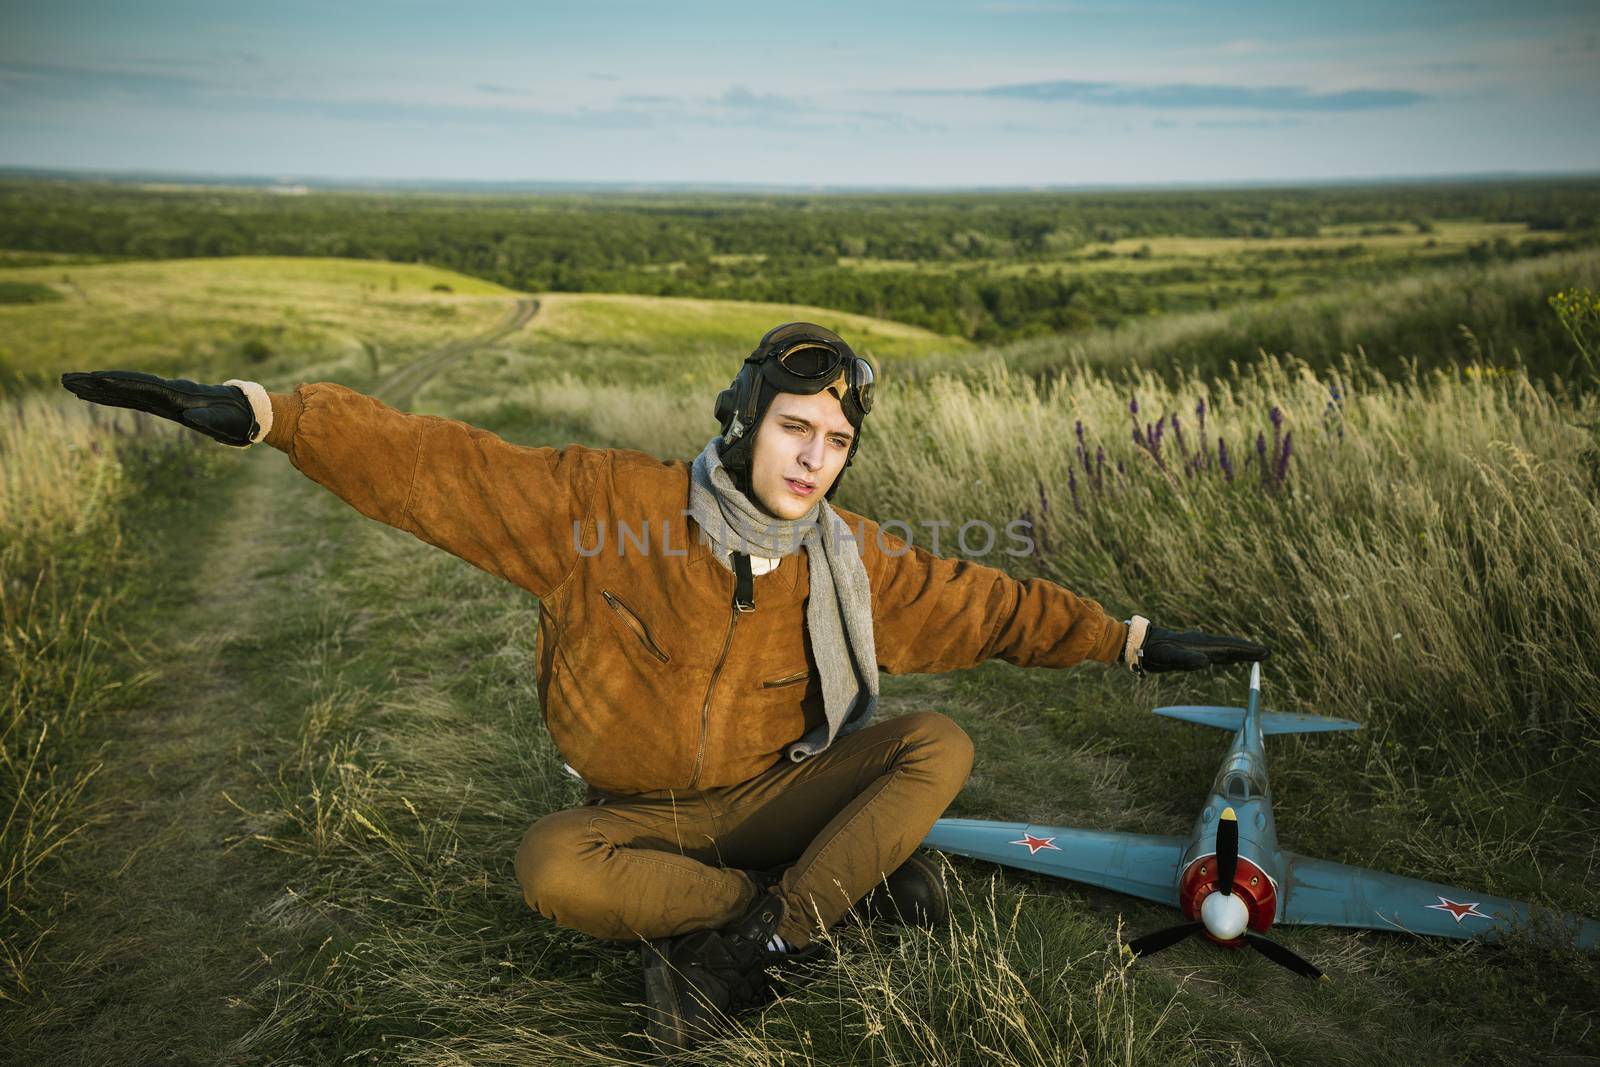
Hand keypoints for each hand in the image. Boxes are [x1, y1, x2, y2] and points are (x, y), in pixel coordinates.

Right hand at [61, 370, 257, 446]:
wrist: (242, 411)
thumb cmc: (235, 418)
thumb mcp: (226, 422)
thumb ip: (211, 420)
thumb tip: (195, 418)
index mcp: (176, 395)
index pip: (142, 386)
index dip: (119, 382)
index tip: (96, 377)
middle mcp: (163, 393)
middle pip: (124, 384)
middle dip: (95, 382)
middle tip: (66, 379)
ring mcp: (160, 398)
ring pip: (122, 391)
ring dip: (95, 388)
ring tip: (69, 384)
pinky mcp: (160, 404)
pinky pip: (129, 399)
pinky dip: (109, 397)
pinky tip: (92, 396)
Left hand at [1128, 617, 1267, 674]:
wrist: (1140, 643)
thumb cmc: (1153, 651)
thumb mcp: (1168, 657)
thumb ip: (1186, 659)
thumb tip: (1206, 662)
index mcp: (1201, 643)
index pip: (1229, 647)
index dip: (1247, 650)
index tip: (1263, 652)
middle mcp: (1202, 642)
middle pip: (1231, 646)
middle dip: (1248, 650)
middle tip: (1267, 653)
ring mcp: (1198, 645)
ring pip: (1225, 648)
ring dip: (1240, 652)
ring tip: (1255, 654)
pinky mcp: (1193, 649)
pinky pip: (1215, 652)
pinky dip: (1227, 654)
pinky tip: (1230, 657)